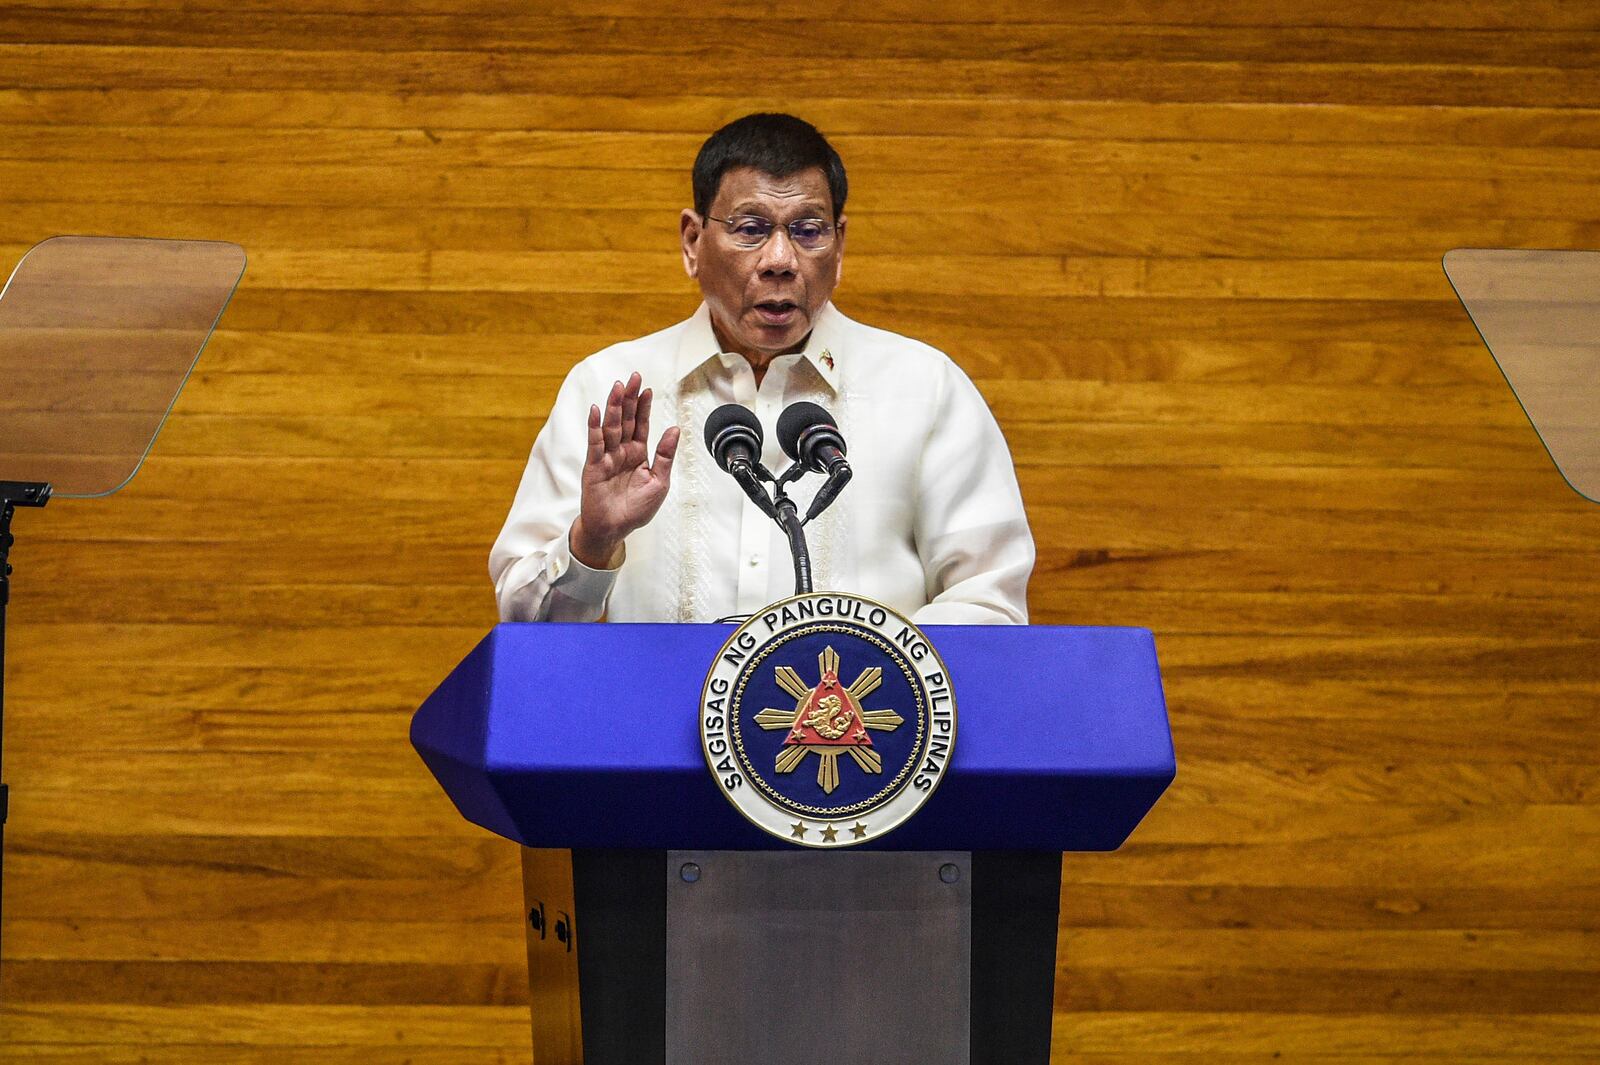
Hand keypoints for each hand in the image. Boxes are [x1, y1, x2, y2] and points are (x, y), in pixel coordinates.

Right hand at [570, 372, 679, 568]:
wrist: (614, 529)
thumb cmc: (635, 510)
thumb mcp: (659, 483)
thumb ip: (665, 456)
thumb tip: (674, 430)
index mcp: (638, 454)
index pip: (641, 425)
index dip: (643, 407)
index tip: (646, 389)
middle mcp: (622, 452)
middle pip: (625, 420)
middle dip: (629, 399)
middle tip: (632, 378)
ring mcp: (607, 457)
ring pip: (611, 427)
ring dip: (614, 407)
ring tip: (617, 388)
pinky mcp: (594, 466)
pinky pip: (595, 443)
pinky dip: (595, 426)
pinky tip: (597, 410)